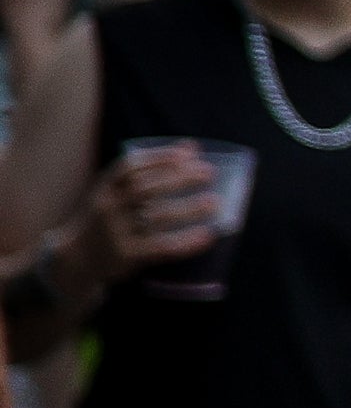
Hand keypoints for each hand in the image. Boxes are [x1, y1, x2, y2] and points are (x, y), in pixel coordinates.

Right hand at [79, 146, 219, 278]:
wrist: (78, 260)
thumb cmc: (107, 220)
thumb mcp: (116, 194)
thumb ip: (148, 172)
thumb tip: (191, 147)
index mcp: (105, 190)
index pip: (129, 168)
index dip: (159, 158)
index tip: (188, 154)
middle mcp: (109, 209)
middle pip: (144, 189)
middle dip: (178, 179)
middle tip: (208, 173)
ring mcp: (117, 233)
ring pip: (156, 218)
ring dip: (189, 209)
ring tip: (214, 203)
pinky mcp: (128, 257)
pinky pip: (161, 247)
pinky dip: (186, 241)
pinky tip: (207, 235)